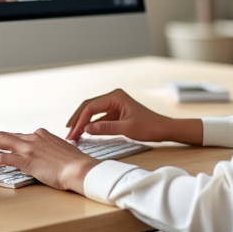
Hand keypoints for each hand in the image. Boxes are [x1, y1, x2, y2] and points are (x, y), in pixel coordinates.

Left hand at [0, 129, 98, 192]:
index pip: (18, 136)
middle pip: (3, 135)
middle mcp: (33, 137)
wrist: (80, 169)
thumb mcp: (61, 150)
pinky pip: (3, 157)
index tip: (0, 150)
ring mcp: (29, 147)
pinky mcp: (26, 160)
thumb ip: (50, 149)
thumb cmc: (75, 164)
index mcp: (42, 134)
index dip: (6, 144)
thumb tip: (46, 156)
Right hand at [65, 88, 201, 144]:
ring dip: (83, 123)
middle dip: (77, 120)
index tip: (72, 133)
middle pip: (89, 107)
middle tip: (68, 134)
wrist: (164, 129)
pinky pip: (99, 117)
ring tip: (73, 134)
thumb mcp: (127, 129)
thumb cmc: (149, 127)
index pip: (91, 107)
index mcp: (116, 96)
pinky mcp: (116, 112)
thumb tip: (86, 129)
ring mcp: (114, 104)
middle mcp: (113, 97)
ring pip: (92, 112)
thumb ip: (106, 128)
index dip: (79, 120)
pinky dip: (91, 125)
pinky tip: (84, 133)